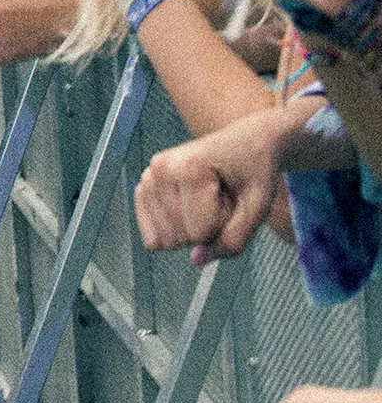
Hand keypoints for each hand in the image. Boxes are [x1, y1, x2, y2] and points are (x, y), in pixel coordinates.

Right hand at [134, 106, 285, 264]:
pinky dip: (174, 229)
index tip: (232, 198)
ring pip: (164, 240)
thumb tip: (196, 260)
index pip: (199, 233)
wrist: (248, 142)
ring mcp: (149, 175)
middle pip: (179, 237)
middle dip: (206, 228)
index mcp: (189, 167)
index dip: (223, 225)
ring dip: (191, 227)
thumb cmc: (255, 170)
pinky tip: (188, 206)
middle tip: (221, 199)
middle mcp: (161, 168)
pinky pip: (151, 234)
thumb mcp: (258, 207)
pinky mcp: (144, 185)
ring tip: (207, 200)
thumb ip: (233, 240)